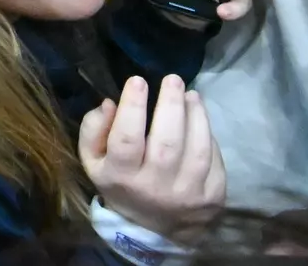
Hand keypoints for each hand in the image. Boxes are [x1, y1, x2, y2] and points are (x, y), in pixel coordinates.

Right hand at [79, 75, 225, 238]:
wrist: (154, 228)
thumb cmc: (120, 184)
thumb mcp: (93, 161)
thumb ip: (93, 130)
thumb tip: (109, 103)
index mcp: (121, 176)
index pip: (127, 139)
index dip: (133, 107)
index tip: (137, 80)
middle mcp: (155, 187)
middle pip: (167, 142)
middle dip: (171, 105)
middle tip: (173, 79)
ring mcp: (187, 194)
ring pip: (197, 150)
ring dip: (196, 116)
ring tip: (191, 95)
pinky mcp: (213, 197)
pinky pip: (214, 160)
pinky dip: (209, 135)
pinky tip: (200, 118)